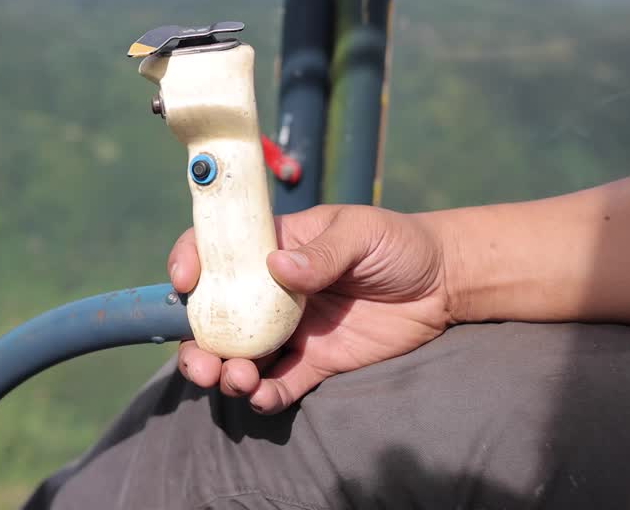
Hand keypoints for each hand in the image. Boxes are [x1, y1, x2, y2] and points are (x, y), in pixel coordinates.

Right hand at [169, 204, 455, 413]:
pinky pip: (280, 383)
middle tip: (202, 362)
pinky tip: (262, 397)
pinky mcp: (315, 363)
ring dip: (225, 372)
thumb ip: (323, 252)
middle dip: (196, 342)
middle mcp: (268, 290)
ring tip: (237, 379)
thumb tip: (278, 267)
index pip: (216, 251)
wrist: (444, 283)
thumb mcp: (361, 232)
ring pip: (239, 355)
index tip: (184, 283)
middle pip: (215, 315)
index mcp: (271, 247)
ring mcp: (290, 329)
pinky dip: (264, 395)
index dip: (189, 261)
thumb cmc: (398, 242)